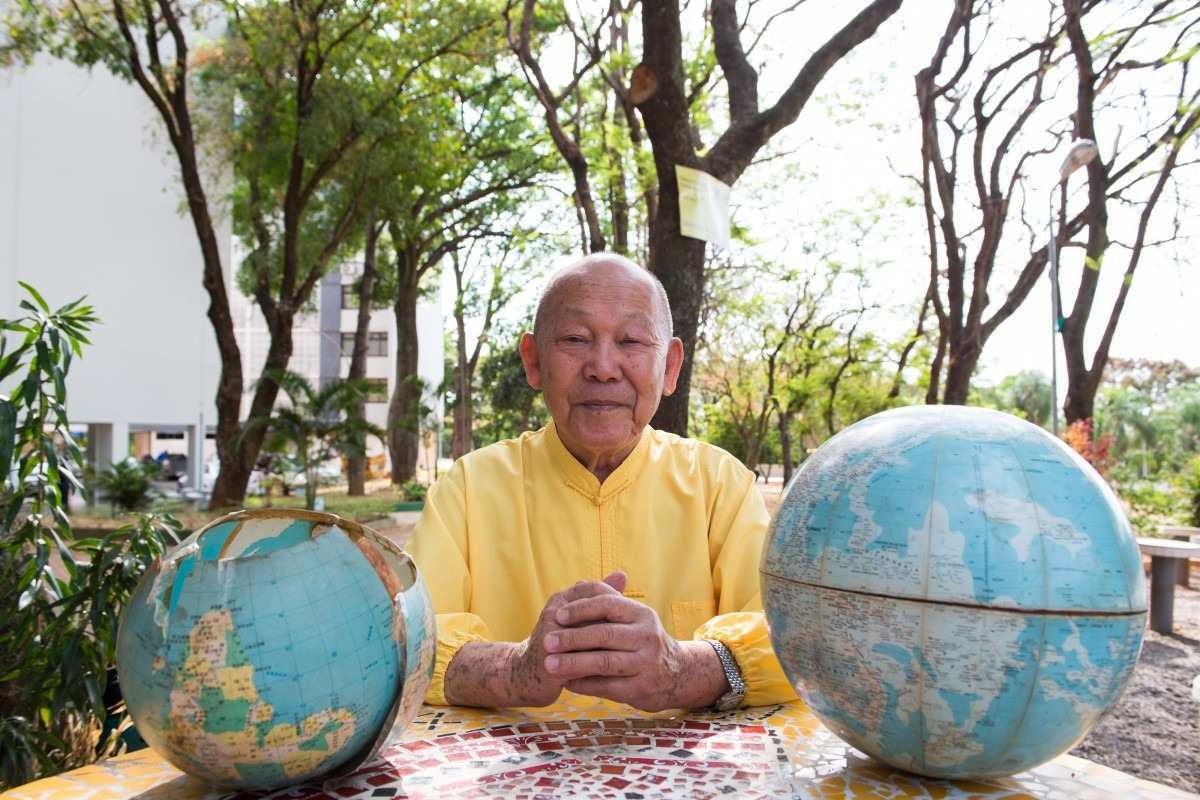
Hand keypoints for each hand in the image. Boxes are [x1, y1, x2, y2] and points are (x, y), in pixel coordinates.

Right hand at [446, 572, 626, 707]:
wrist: (528, 674)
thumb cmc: (559, 643)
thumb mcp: (578, 618)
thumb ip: (600, 597)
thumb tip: (623, 574)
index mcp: (560, 600)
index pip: (594, 590)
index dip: (615, 601)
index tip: (631, 615)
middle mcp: (553, 614)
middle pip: (593, 612)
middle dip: (615, 624)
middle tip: (634, 636)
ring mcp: (549, 638)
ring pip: (588, 639)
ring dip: (609, 647)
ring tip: (628, 654)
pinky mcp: (550, 663)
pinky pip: (580, 664)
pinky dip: (598, 668)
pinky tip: (616, 673)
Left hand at [542, 573, 726, 710]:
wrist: (677, 675)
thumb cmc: (644, 642)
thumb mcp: (635, 619)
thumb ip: (608, 603)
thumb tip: (578, 583)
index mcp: (642, 615)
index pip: (608, 604)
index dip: (580, 609)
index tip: (556, 615)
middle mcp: (647, 637)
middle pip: (603, 635)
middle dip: (571, 639)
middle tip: (546, 642)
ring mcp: (646, 664)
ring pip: (603, 662)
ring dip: (572, 664)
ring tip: (549, 665)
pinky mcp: (640, 689)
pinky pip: (606, 686)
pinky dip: (583, 684)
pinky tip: (566, 682)